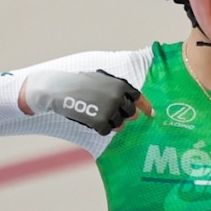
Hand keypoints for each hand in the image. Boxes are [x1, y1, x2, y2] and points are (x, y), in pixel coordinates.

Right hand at [20, 69, 152, 134]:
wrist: (60, 90)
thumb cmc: (79, 84)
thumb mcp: (101, 78)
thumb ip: (117, 88)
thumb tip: (134, 101)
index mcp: (120, 84)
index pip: (138, 98)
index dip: (145, 106)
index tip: (150, 114)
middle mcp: (119, 97)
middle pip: (131, 114)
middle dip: (123, 116)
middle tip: (110, 113)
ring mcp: (111, 110)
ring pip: (120, 125)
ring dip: (110, 123)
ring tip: (94, 113)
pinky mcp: (102, 122)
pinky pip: (107, 131)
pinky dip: (99, 128)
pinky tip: (89, 119)